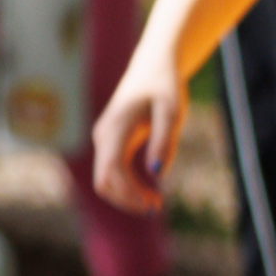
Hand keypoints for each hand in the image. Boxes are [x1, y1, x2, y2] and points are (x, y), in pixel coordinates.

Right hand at [92, 52, 187, 213]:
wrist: (153, 68)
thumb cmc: (165, 88)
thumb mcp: (172, 112)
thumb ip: (163, 141)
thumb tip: (157, 173)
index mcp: (116, 129)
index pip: (112, 171)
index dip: (129, 194)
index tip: (155, 204)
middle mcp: (103, 136)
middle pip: (103, 180)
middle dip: (126, 199)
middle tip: (156, 207)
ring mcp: (104, 139)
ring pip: (104, 178)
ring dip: (126, 195)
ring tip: (155, 202)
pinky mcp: (110, 141)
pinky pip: (111, 171)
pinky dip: (126, 186)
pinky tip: (148, 189)